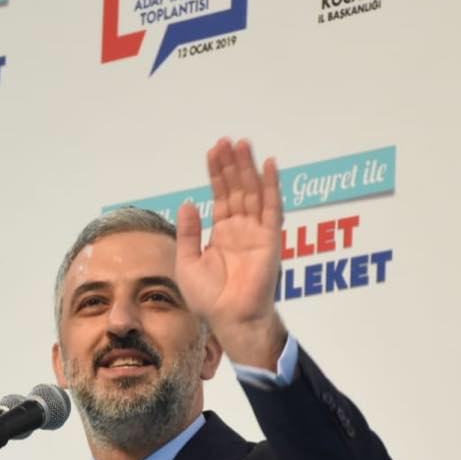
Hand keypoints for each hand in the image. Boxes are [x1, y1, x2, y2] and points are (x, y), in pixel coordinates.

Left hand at [175, 138, 285, 369]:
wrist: (229, 318)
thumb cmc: (209, 298)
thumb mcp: (187, 262)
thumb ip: (188, 233)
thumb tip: (188, 203)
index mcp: (222, 234)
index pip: (221, 196)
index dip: (217, 174)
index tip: (214, 151)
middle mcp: (241, 229)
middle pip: (237, 189)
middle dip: (231, 165)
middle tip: (226, 141)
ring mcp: (256, 232)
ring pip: (253, 192)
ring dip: (248, 168)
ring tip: (242, 144)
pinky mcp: (270, 239)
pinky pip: (272, 208)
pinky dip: (271, 186)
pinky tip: (267, 165)